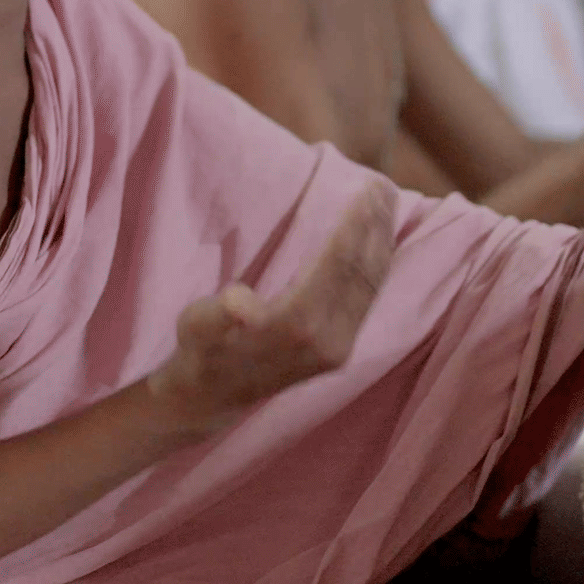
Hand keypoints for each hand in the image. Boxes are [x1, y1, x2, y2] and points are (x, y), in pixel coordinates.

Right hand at [148, 183, 395, 437]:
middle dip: (376, 227)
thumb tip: (239, 302)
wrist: (211, 398)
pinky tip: (380, 243)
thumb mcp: (196, 328)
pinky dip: (377, 266)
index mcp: (294, 325)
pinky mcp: (340, 350)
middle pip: (361, 271)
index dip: (354, 225)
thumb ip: (218, 314)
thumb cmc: (201, 349)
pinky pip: (367, 300)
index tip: (367, 188)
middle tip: (384, 185)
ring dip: (381, 243)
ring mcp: (337, 347)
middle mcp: (326, 338)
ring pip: (370, 286)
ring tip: (387, 204)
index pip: (336, 264)